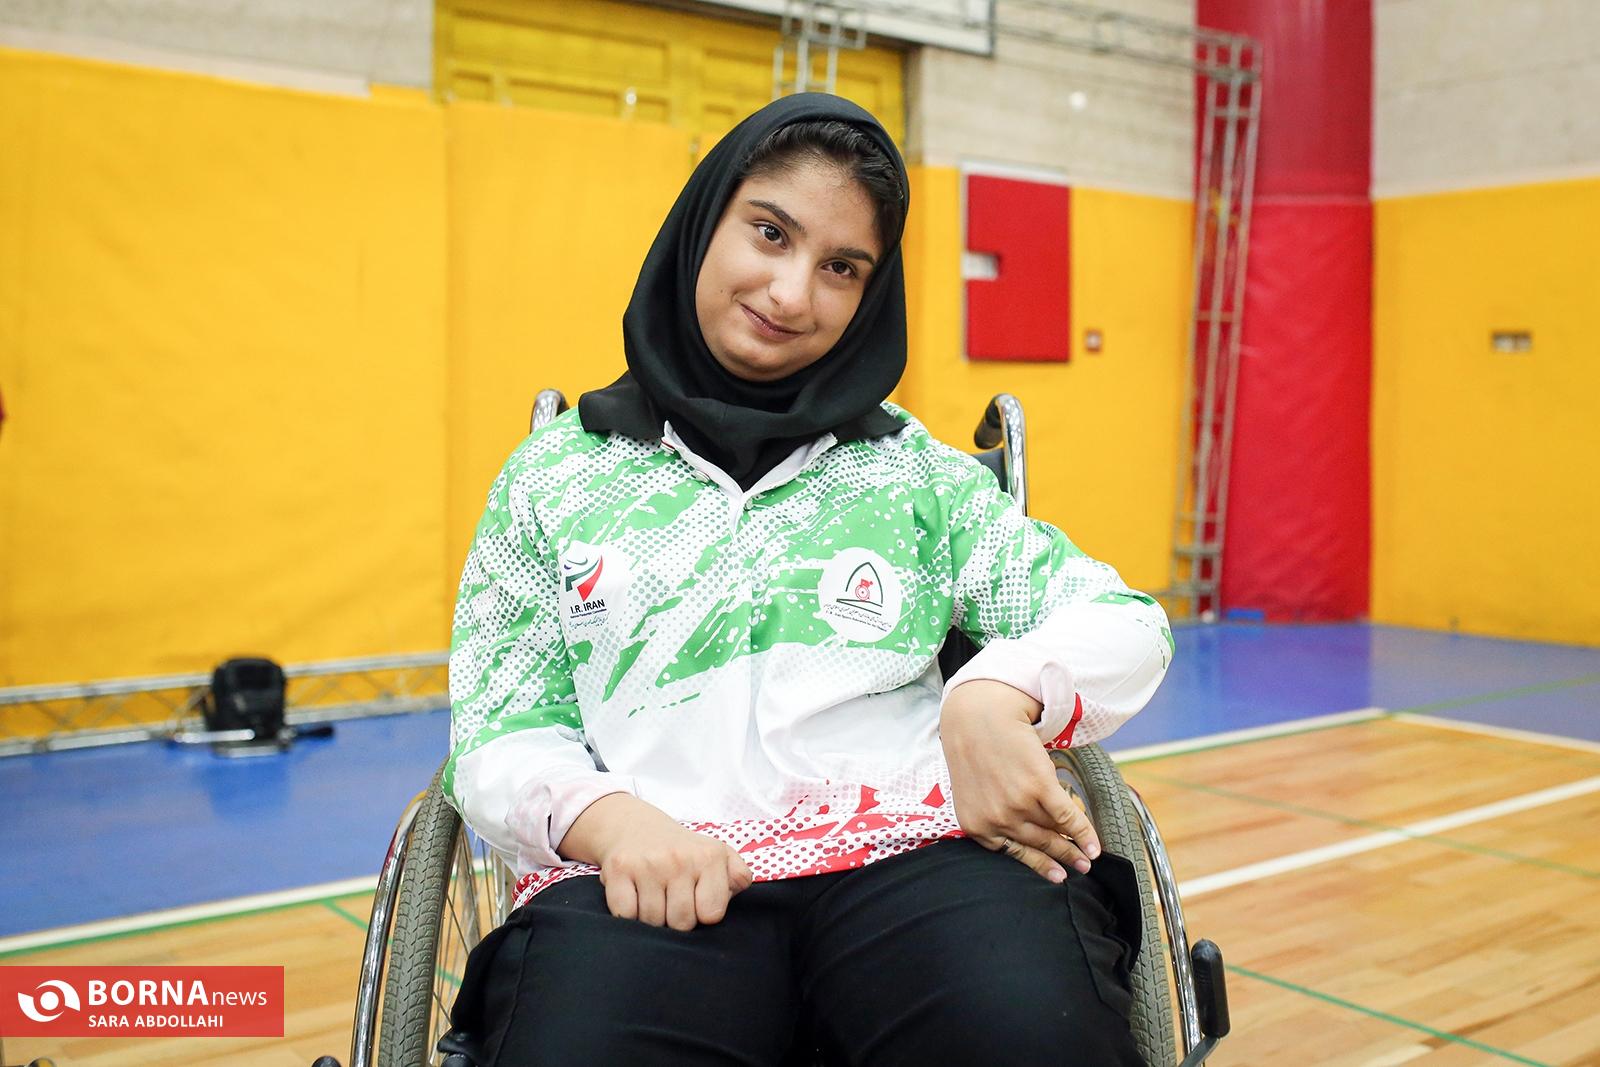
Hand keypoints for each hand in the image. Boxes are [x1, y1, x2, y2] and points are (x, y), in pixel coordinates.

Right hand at [560, 793, 752, 930]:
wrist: (635, 827)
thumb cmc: (683, 851)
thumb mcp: (719, 855)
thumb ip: (737, 875)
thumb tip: (737, 888)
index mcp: (709, 856)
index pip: (712, 914)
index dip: (704, 914)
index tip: (697, 900)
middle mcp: (679, 858)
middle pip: (681, 923)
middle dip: (676, 919)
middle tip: (672, 898)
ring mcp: (647, 864)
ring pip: (653, 923)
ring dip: (652, 918)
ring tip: (654, 895)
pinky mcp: (618, 869)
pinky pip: (625, 915)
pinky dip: (628, 914)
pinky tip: (634, 896)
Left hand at [940, 679, 1100, 882]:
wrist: (978, 714)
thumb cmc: (973, 749)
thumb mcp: (973, 792)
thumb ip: (991, 815)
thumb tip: (1023, 832)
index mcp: (976, 825)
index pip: (1014, 853)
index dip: (1040, 865)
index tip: (1058, 876)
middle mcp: (997, 820)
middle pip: (1038, 845)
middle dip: (1062, 860)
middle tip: (1080, 869)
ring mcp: (1018, 805)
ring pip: (1054, 831)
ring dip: (1075, 846)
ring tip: (1088, 856)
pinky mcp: (1038, 787)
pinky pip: (1068, 818)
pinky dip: (1085, 834)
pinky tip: (1096, 846)